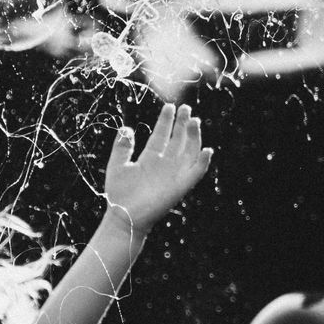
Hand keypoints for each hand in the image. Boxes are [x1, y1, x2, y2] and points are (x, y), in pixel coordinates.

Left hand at [104, 103, 211, 230]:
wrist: (124, 216)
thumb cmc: (119, 194)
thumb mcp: (117, 165)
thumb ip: (122, 147)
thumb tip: (127, 128)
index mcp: (150, 158)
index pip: (162, 135)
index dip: (166, 121)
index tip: (170, 106)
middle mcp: (164, 164)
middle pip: (178, 140)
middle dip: (183, 124)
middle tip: (187, 108)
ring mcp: (174, 174)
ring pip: (189, 151)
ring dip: (193, 137)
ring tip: (194, 121)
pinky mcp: (180, 186)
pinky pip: (195, 173)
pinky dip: (202, 162)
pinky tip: (206, 150)